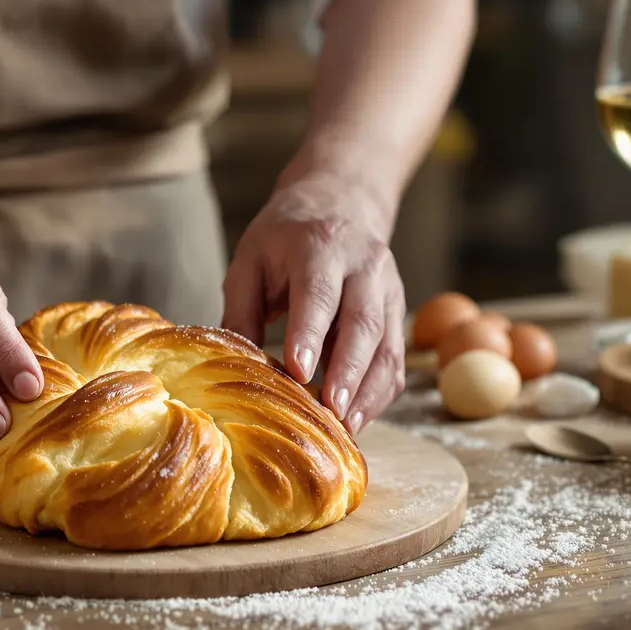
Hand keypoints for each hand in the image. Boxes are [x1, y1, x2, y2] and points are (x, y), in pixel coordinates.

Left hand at [222, 173, 406, 433]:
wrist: (339, 202)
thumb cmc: (285, 237)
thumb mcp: (251, 260)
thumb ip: (240, 310)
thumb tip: (234, 367)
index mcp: (321, 247)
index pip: (319, 293)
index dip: (311, 333)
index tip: (299, 371)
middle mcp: (364, 266)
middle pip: (363, 323)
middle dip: (348, 371)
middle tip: (332, 411)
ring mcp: (388, 290)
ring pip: (387, 346)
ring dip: (369, 391)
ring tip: (348, 427)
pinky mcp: (396, 313)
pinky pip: (395, 358)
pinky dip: (380, 392)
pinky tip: (359, 417)